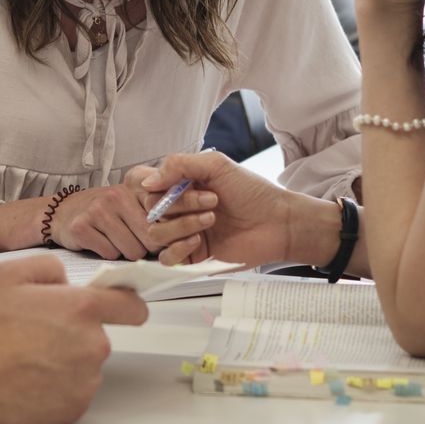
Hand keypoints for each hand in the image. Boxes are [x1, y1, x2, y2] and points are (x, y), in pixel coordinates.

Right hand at [0, 256, 146, 423]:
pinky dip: (58, 385)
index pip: (131, 306)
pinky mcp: (75, 407)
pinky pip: (74, 390)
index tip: (124, 308)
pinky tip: (29, 377)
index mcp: (82, 308)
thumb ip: (48, 267)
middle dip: (75, 332)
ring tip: (28, 356)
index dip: (126, 305)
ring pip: (85, 364)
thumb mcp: (8, 273)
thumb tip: (65, 281)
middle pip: (99, 335)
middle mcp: (92, 345)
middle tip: (38, 332)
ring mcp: (86, 380)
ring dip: (66, 360)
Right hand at [51, 179, 212, 260]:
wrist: (58, 214)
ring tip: (128, 241)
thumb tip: (178, 183)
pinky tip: (108, 243)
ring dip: (135, 251)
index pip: (167, 197)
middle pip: (153, 233)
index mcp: (137, 181)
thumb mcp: (141, 188)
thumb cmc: (110, 205)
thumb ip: (171, 174)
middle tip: (163, 242)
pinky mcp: (82, 229)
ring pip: (134, 249)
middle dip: (163, 242)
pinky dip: (113, 255)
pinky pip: (111, 254)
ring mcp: (99, 211)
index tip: (211, 208)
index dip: (190, 205)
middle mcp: (119, 193)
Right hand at [137, 151, 333, 269]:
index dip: (162, 190)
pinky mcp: (192, 257)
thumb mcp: (216, 165)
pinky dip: (178, 248)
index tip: (185, 186)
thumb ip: (178, 165)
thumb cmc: (252, 192)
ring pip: (156, 234)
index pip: (149, 190)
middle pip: (152, 212)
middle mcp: (180, 210)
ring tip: (210, 219)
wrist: (277, 222)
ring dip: (182, 225)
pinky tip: (199, 240)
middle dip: (180, 205)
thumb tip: (146, 182)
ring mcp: (185, 234)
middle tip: (212, 201)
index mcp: (182, 187)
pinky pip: (167, 258)